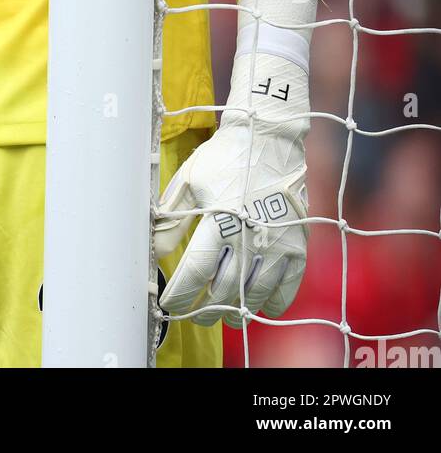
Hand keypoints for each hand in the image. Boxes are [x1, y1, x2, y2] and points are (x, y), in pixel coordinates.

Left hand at [154, 51, 309, 327]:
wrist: (269, 137)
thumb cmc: (225, 157)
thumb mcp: (190, 180)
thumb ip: (171, 217)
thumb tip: (155, 251)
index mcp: (219, 218)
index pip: (196, 270)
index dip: (180, 293)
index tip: (168, 304)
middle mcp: (249, 235)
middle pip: (224, 289)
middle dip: (206, 308)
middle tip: (195, 314)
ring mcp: (277, 243)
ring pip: (254, 293)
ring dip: (237, 310)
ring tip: (223, 314)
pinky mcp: (297, 244)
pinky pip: (286, 287)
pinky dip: (272, 302)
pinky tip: (260, 305)